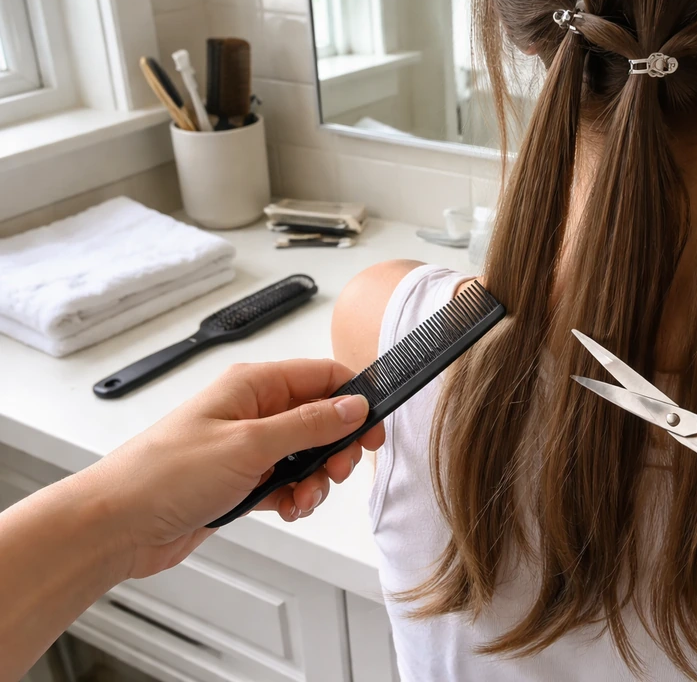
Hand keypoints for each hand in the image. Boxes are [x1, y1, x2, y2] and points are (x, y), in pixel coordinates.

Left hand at [75, 359, 383, 579]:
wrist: (117, 526)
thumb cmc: (164, 475)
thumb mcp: (249, 444)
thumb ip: (308, 424)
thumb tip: (353, 405)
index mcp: (253, 385)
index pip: (322, 376)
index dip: (354, 400)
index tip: (373, 429)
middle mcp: (253, 411)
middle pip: (321, 418)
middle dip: (337, 447)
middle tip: (337, 470)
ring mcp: (247, 447)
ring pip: (307, 455)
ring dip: (316, 479)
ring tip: (302, 498)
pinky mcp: (241, 480)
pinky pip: (287, 482)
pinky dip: (295, 497)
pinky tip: (286, 510)